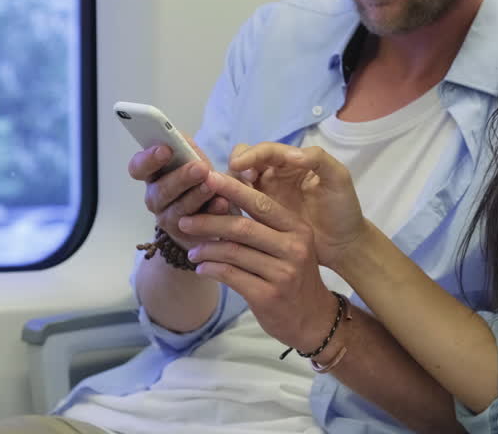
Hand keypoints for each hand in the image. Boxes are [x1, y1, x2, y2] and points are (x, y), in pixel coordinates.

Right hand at [128, 138, 229, 248]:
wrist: (209, 211)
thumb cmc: (198, 178)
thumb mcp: (192, 158)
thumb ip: (186, 147)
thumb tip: (181, 137)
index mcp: (152, 175)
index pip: (138, 168)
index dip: (148, 159)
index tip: (165, 149)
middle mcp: (155, 198)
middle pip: (161, 190)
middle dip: (182, 177)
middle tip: (200, 167)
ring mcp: (168, 218)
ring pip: (179, 208)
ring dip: (196, 195)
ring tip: (211, 184)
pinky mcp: (186, 234)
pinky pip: (198, 224)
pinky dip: (211, 212)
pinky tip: (222, 202)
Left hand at [180, 170, 341, 352]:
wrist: (313, 318)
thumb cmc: (294, 276)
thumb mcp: (289, 245)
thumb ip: (263, 225)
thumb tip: (222, 199)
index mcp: (298, 228)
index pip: (261, 203)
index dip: (232, 190)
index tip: (207, 178)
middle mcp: (293, 248)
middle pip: (242, 228)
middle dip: (208, 223)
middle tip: (184, 221)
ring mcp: (283, 273)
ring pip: (232, 252)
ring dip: (206, 250)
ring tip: (192, 251)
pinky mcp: (268, 296)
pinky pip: (231, 276)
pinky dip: (211, 270)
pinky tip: (202, 269)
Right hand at [227, 142, 366, 269]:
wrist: (344, 245)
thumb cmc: (344, 209)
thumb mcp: (339, 180)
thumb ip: (319, 159)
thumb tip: (292, 153)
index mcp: (292, 162)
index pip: (266, 151)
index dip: (250, 155)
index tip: (239, 165)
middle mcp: (274, 175)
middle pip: (245, 162)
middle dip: (235, 168)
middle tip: (235, 182)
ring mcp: (265, 196)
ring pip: (237, 183)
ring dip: (228, 186)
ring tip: (225, 199)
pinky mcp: (259, 217)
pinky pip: (238, 206)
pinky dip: (228, 205)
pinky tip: (224, 213)